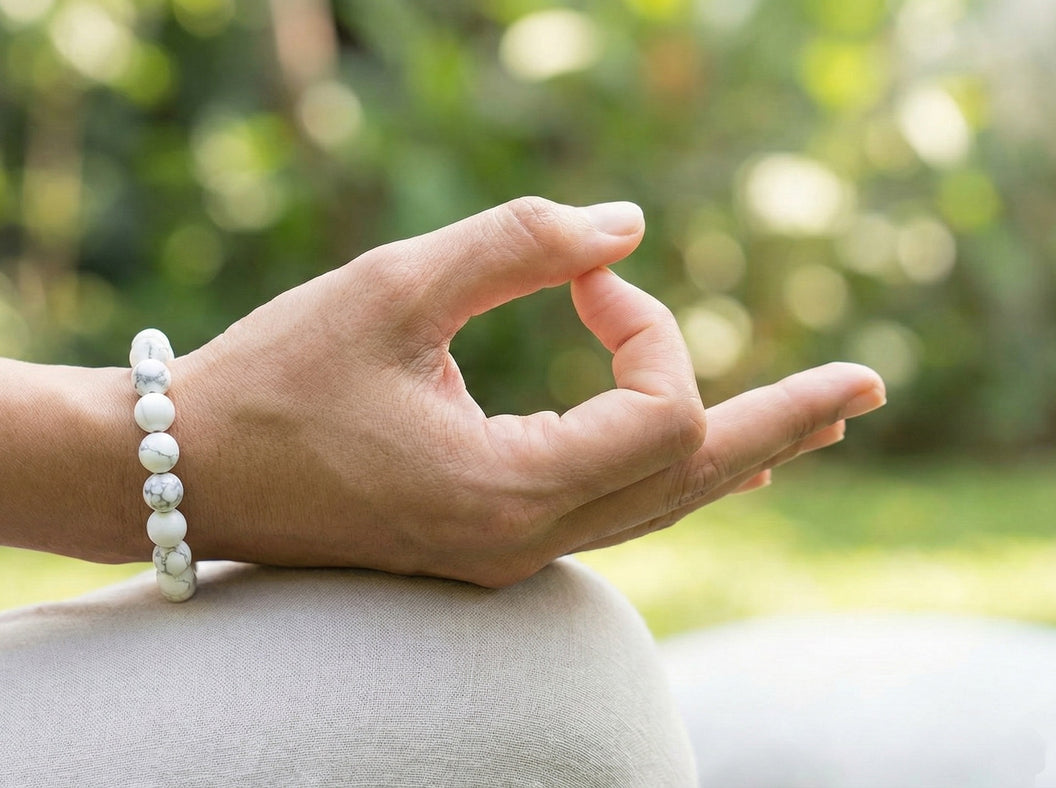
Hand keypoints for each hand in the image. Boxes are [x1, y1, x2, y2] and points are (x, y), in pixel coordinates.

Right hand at [172, 198, 883, 586]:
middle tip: (865, 388)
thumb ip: (521, 245)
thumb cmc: (278, 378)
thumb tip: (631, 224)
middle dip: (779, 423)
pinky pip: (606, 512)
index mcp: (508, 490)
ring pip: (653, 505)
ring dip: (734, 452)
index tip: (591, 276)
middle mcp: (521, 541)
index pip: (662, 411)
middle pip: (690, 480)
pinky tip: (702, 459)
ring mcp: (503, 552)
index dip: (654, 326)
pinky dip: (663, 470)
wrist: (190, 472)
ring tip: (813, 424)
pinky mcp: (481, 542)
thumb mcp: (394, 289)